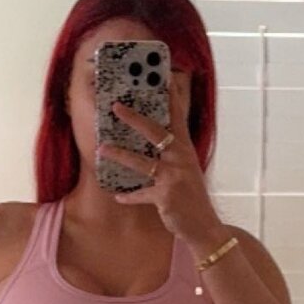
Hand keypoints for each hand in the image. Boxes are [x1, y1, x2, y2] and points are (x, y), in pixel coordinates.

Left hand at [97, 72, 222, 247]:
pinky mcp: (166, 196)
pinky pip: (141, 194)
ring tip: (101, 149)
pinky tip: (118, 196)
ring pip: (143, 162)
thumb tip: (152, 140)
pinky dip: (130, 196)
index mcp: (185, 149)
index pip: (177, 117)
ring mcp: (174, 177)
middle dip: (134, 118)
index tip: (161, 77)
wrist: (203, 226)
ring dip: (120, 155)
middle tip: (116, 106)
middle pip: (157, 132)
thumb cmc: (190, 196)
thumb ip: (171, 154)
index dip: (170, 97)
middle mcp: (181, 159)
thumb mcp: (185, 170)